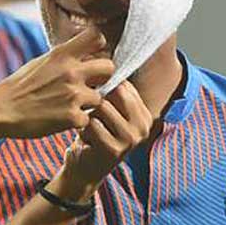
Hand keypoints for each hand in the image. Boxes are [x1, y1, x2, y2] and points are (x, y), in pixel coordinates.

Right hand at [0, 28, 114, 139]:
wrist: (1, 110)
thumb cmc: (18, 87)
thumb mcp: (41, 62)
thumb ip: (64, 57)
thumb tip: (83, 51)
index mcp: (62, 55)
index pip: (97, 37)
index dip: (99, 47)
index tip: (92, 56)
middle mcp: (71, 72)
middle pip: (109, 67)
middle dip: (102, 77)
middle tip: (89, 85)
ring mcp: (74, 95)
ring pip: (100, 98)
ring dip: (87, 104)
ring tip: (68, 106)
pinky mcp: (72, 117)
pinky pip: (87, 119)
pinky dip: (76, 122)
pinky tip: (61, 120)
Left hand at [52, 80, 152, 201]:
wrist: (83, 168)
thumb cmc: (92, 134)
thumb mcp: (105, 112)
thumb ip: (111, 92)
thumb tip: (103, 56)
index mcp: (143, 113)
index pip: (123, 84)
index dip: (102, 84)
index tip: (90, 91)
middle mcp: (143, 125)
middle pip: (114, 92)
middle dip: (95, 100)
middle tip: (88, 114)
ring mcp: (131, 138)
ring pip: (101, 107)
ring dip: (87, 116)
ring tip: (88, 127)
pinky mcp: (115, 149)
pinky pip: (91, 125)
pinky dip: (82, 130)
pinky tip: (85, 139)